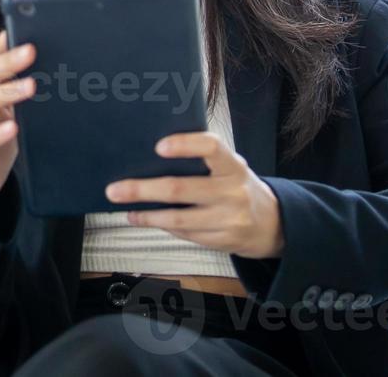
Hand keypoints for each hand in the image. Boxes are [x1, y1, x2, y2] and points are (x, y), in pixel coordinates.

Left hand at [105, 132, 283, 259]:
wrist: (273, 224)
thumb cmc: (238, 185)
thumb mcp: (230, 166)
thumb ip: (204, 159)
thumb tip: (154, 154)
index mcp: (234, 165)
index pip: (212, 148)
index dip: (186, 145)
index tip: (158, 146)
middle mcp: (232, 192)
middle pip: (182, 189)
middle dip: (143, 189)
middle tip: (114, 189)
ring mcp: (228, 220)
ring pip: (179, 219)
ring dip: (146, 214)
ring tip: (123, 207)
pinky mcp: (221, 241)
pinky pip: (185, 234)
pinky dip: (159, 225)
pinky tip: (142, 218)